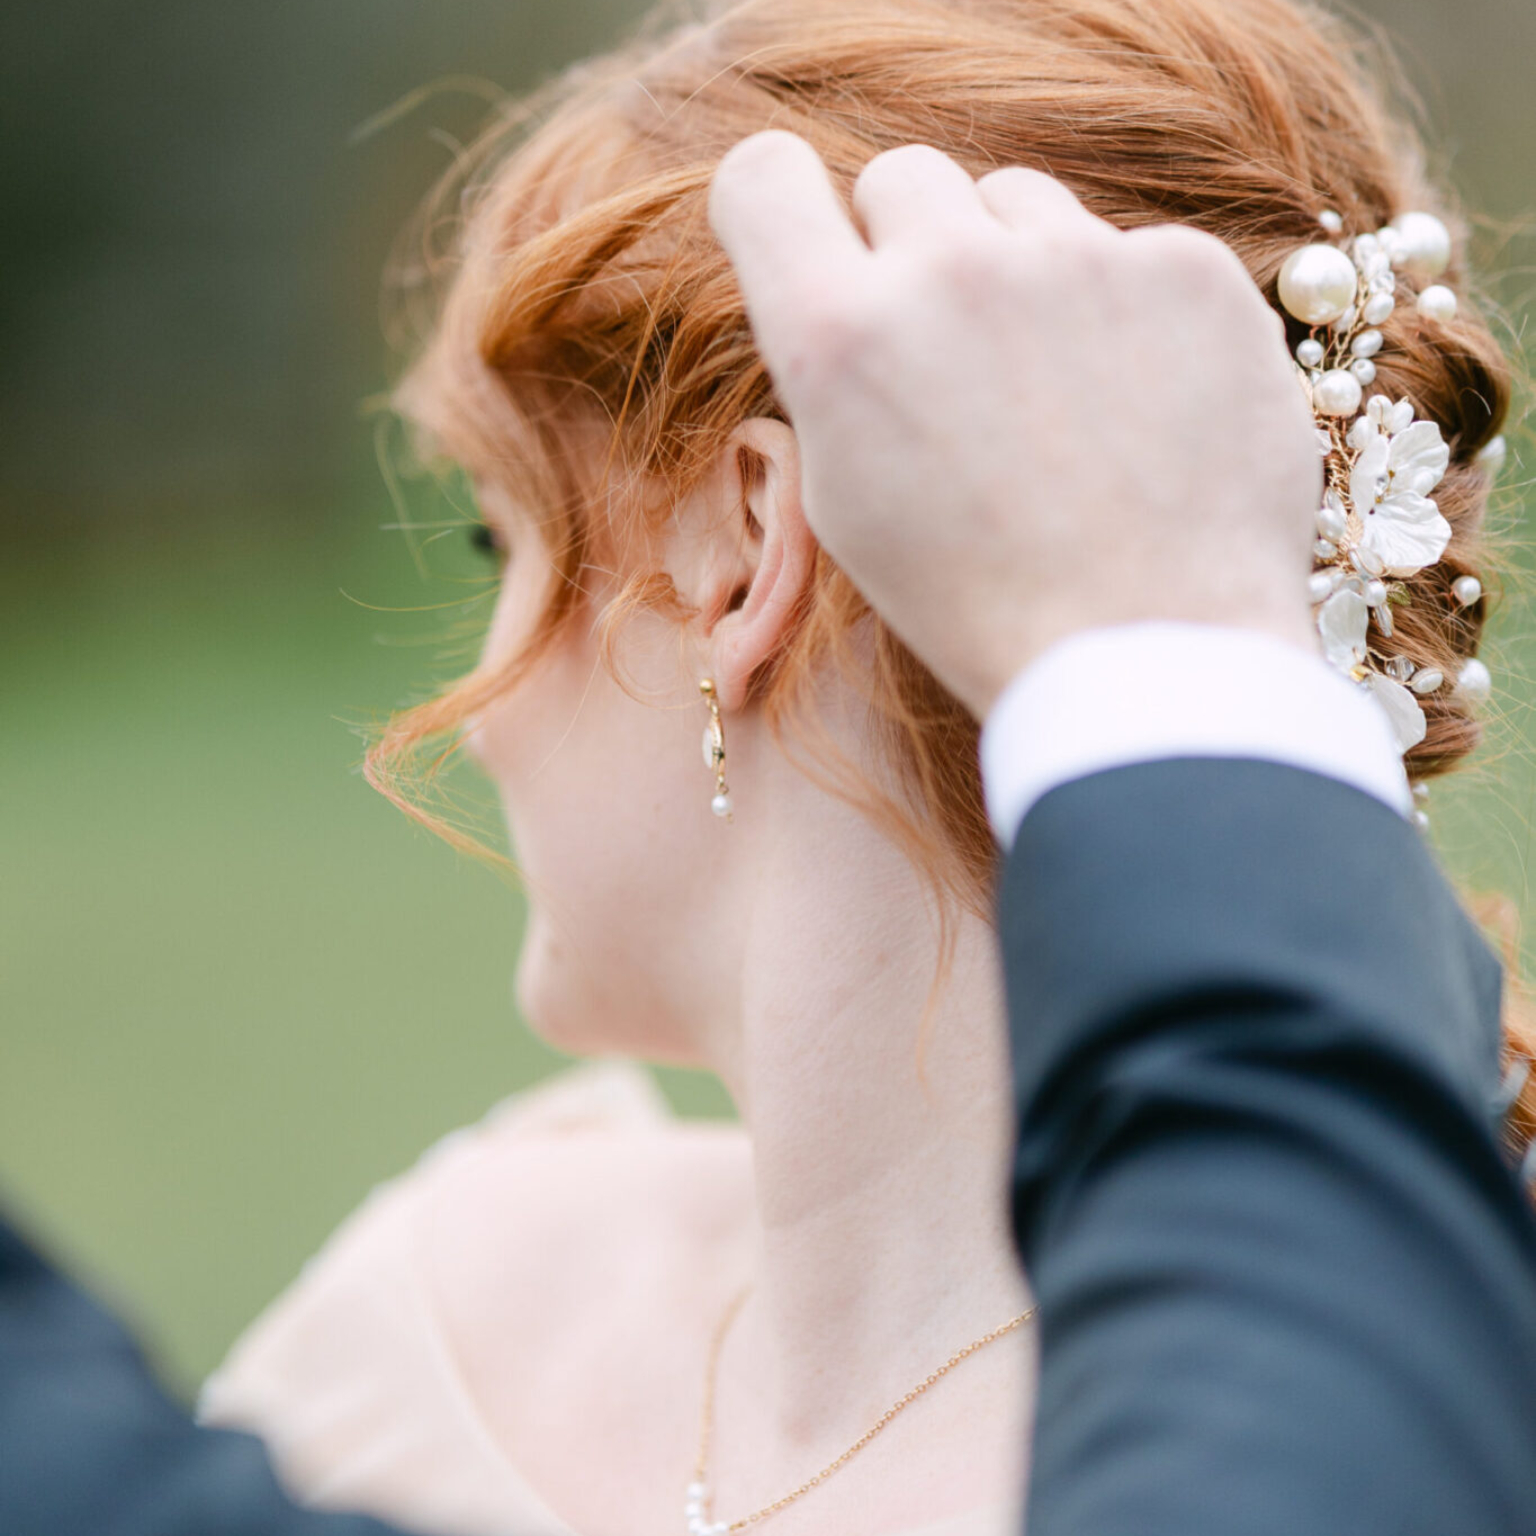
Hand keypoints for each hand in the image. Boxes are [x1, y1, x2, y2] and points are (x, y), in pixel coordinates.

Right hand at [707, 132, 1322, 719]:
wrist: (1149, 657)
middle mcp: (951, 271)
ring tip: (1055, 395)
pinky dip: (1126, 312)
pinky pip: (1128, 251)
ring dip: (1020, 270)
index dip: (781, 208)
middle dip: (913, 250)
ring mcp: (1080, 259)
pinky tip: (1141, 409)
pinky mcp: (1187, 270)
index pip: (761, 177)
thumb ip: (837, 375)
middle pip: (902, 177)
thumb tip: (863, 296)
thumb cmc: (980, 604)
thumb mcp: (850, 507)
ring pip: (1020, 202)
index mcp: (840, 340)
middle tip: (952, 354)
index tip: (813, 243)